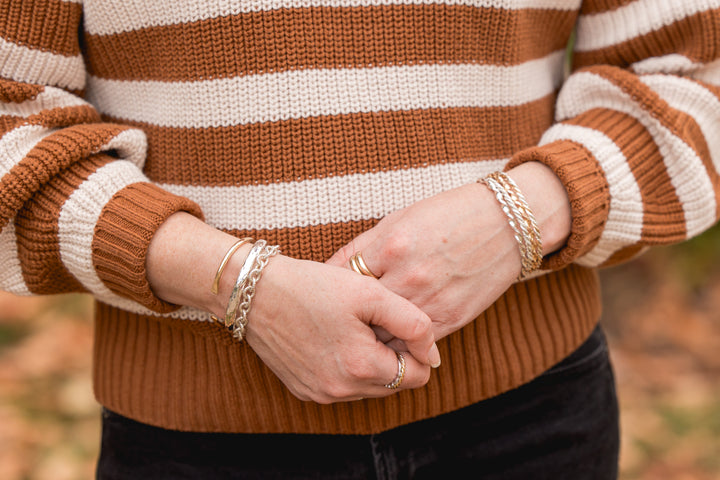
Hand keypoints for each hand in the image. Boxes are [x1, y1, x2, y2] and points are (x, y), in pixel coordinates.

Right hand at [146, 213, 440, 403]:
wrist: (254, 291)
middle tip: (375, 320)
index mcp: (361, 367)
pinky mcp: (304, 390)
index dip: (417, 348)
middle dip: (394, 355)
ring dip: (372, 362)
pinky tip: (335, 336)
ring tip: (354, 326)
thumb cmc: (312, 286)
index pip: (417, 375)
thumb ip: (413, 323)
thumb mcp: (370, 292)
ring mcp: (320, 393)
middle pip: (394, 384)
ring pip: (369, 387)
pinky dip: (348, 366)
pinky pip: (343, 386)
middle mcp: (340, 390)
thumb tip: (434, 354)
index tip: (399, 322)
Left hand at [326, 162, 570, 340]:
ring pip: (384, 334)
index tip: (320, 295)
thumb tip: (330, 270)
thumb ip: (364, 246)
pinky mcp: (451, 318)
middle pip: (359, 312)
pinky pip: (414, 343)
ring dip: (369, 336)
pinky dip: (399, 343)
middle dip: (343, 318)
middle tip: (330, 323)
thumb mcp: (400, 219)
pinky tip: (389, 340)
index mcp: (391, 246)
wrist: (507, 223)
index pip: (342, 278)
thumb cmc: (448, 214)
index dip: (327, 289)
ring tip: (354, 337)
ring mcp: (431, 301)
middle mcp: (408, 276)